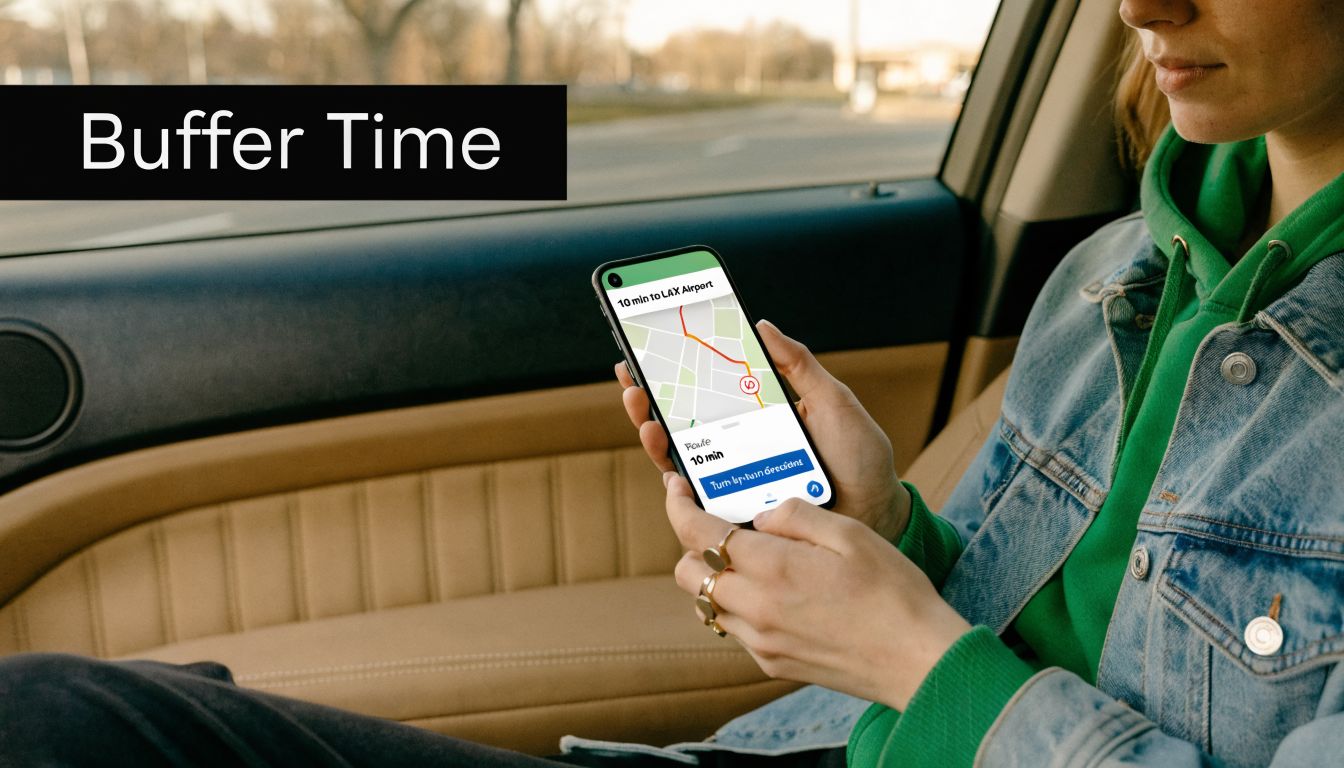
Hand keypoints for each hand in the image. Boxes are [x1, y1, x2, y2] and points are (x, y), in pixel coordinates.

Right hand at [615, 319, 910, 540]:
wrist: (878, 513)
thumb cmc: (861, 459)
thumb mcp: (833, 401)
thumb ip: (799, 366)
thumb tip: (762, 324)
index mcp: (756, 416)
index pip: (705, 389)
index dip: (674, 370)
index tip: (649, 344)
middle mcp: (737, 448)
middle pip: (680, 422)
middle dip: (648, 399)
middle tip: (632, 376)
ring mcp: (733, 482)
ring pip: (678, 460)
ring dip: (653, 436)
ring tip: (646, 416)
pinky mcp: (737, 516)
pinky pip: (696, 503)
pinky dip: (676, 486)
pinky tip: (671, 470)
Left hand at [665, 474, 970, 709]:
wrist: (918, 660)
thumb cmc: (893, 591)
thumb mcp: (849, 534)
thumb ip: (795, 516)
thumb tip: (760, 515)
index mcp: (772, 568)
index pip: (698, 534)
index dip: (679, 507)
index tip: (677, 489)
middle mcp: (755, 608)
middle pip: (689, 574)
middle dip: (694, 546)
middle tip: (719, 527)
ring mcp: (761, 641)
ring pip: (707, 606)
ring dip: (716, 579)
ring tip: (750, 562)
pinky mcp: (772, 664)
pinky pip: (735, 630)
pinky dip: (740, 608)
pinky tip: (775, 595)